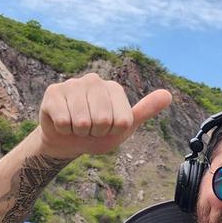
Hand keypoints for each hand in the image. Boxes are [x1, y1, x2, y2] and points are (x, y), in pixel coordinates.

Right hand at [36, 73, 171, 158]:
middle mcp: (94, 80)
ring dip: (79, 132)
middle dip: (96, 133)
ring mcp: (72, 84)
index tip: (107, 129)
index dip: (113, 132)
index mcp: (114, 88)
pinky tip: (63, 123)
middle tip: (90, 129)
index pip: (122, 121)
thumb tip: (168, 95)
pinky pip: (64, 121)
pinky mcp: (53, 92)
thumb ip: (145, 111)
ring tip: (77, 126)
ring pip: (83, 122)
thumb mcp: (124, 127)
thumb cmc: (98, 133)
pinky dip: (63, 130)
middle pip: (103, 120)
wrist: (67, 141)